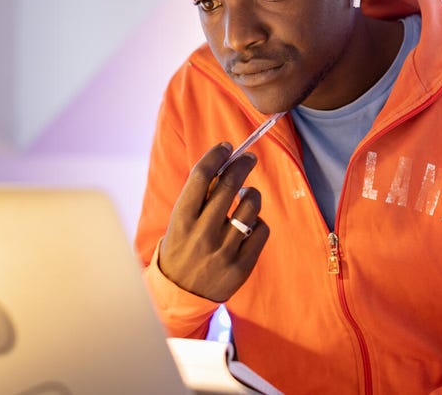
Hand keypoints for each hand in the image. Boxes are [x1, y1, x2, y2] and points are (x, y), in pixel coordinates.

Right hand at [157, 143, 269, 301]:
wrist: (180, 293)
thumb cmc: (182, 246)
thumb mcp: (179, 221)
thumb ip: (198, 196)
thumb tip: (225, 163)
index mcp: (182, 219)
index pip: (201, 176)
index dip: (216, 155)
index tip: (226, 147)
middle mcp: (202, 233)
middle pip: (229, 185)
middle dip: (242, 165)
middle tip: (248, 159)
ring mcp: (223, 250)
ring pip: (250, 206)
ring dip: (252, 194)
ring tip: (247, 196)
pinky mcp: (241, 266)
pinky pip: (261, 230)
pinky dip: (258, 222)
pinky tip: (250, 224)